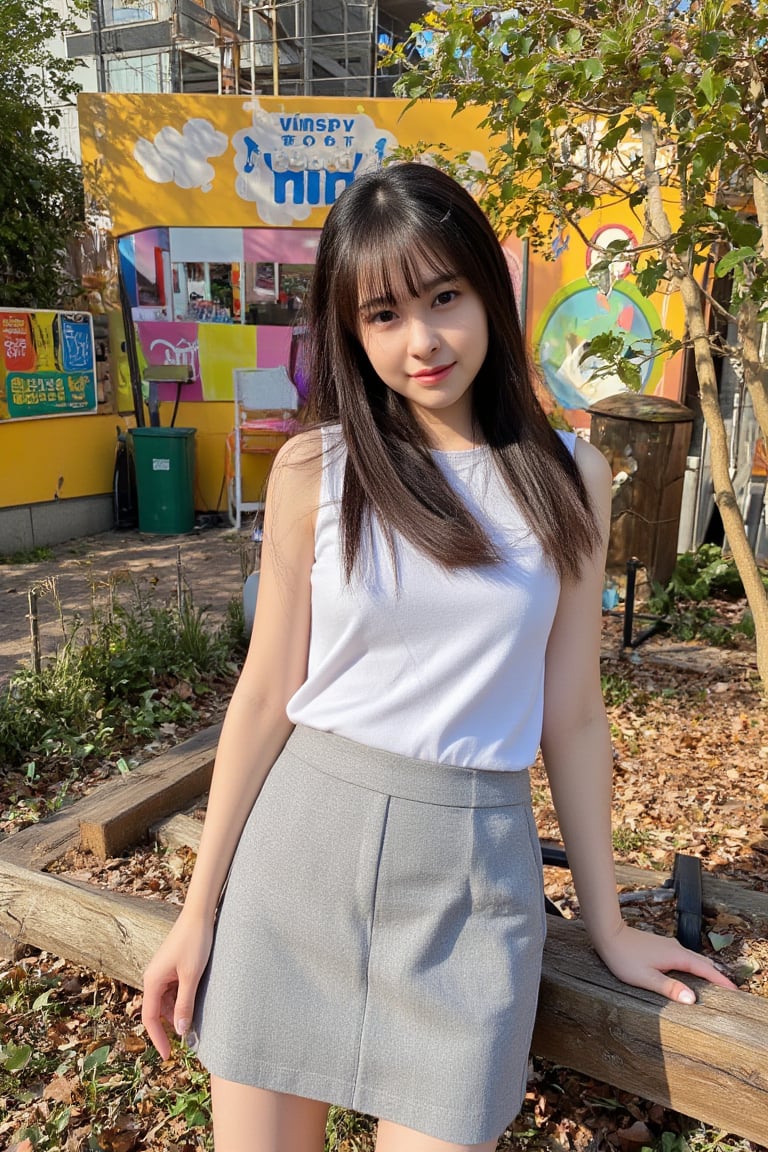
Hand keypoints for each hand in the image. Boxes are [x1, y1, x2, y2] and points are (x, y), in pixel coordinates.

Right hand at [141, 911, 213, 1058]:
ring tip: (195, 1021)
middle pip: (157, 1011)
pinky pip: (173, 990)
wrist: (199, 915)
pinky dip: (181, 999)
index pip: (150, 1018)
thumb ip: (185, 1004)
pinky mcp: (171, 967)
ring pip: (166, 1001)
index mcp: (152, 981)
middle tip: (189, 1039)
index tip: (167, 1056)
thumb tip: (180, 1031)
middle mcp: (153, 977)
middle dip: (170, 1026)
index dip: (158, 1039)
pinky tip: (195, 1002)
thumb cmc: (195, 942)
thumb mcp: (192, 976)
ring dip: (177, 1012)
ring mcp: (162, 971)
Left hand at [596, 923, 737, 1003]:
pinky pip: (684, 957)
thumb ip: (669, 988)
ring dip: (705, 970)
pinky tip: (690, 973)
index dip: (720, 980)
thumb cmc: (624, 957)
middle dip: (716, 976)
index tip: (734, 991)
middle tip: (729, 991)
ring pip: (693, 958)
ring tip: (715, 985)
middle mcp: (676, 948)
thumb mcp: (646, 977)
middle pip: (702, 963)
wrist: (608, 934)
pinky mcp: (662, 946)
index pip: (705, 969)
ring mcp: (669, 945)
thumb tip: (692, 999)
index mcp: (676, 956)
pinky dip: (694, 966)